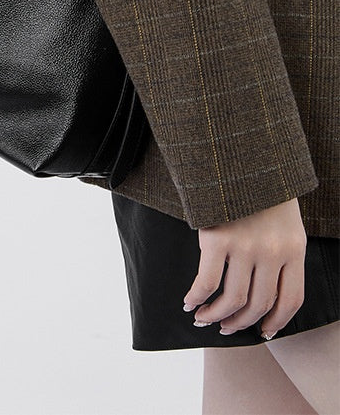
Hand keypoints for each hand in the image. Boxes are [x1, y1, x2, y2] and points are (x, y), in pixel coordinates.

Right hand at [182, 197, 307, 338]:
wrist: (240, 152)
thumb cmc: (260, 185)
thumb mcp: (284, 218)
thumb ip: (280, 249)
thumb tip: (264, 286)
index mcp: (294, 248)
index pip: (291, 300)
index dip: (276, 322)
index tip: (263, 331)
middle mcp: (272, 252)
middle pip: (259, 304)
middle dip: (240, 323)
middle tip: (226, 327)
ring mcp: (245, 246)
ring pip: (233, 300)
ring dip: (216, 316)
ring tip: (204, 318)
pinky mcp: (217, 238)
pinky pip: (207, 281)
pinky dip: (197, 296)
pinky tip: (190, 301)